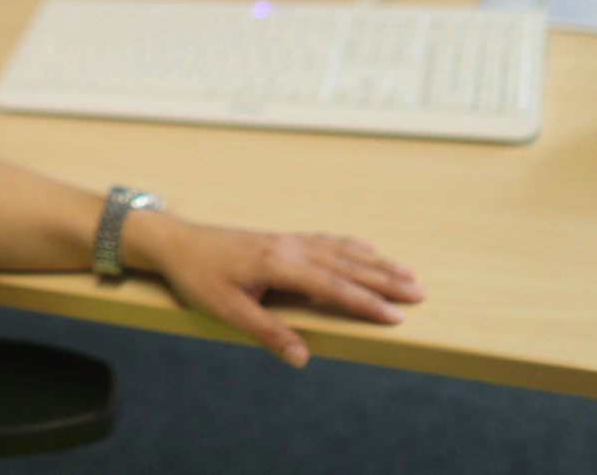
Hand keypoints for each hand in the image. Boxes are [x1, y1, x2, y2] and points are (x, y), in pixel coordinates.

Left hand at [124, 215, 424, 368]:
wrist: (176, 241)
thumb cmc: (199, 277)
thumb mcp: (228, 311)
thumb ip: (268, 333)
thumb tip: (302, 357)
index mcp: (280, 265)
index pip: (334, 287)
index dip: (366, 302)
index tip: (397, 315)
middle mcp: (291, 248)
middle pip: (347, 265)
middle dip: (384, 280)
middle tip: (419, 292)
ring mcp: (288, 241)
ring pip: (342, 251)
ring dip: (375, 263)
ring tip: (406, 273)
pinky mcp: (283, 239)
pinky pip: (327, 241)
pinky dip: (352, 246)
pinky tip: (367, 250)